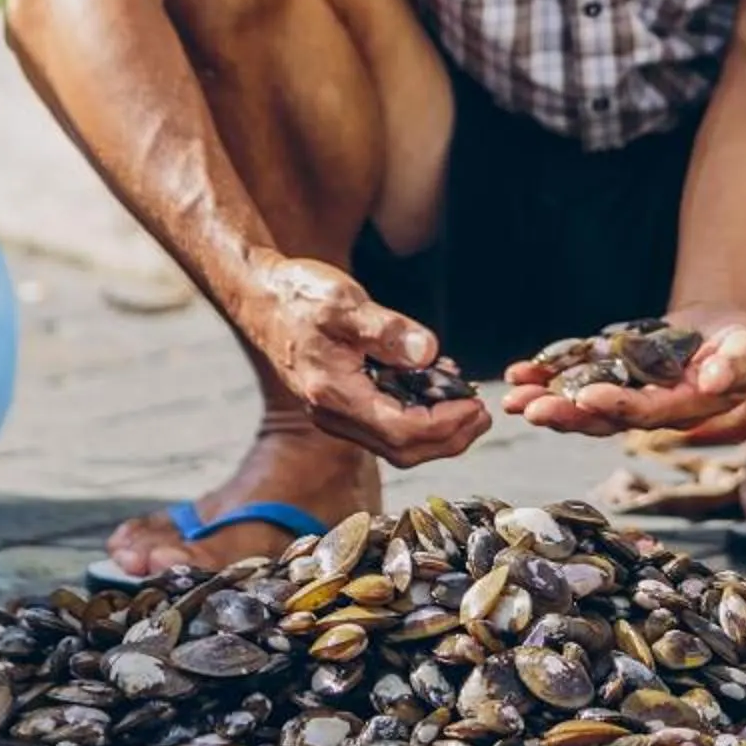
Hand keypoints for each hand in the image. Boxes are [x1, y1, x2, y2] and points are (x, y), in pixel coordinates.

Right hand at [240, 255, 488, 465]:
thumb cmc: (301, 295)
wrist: (262, 298)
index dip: (446, 423)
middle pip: (403, 450)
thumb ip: (387, 330)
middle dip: (450, 438)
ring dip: (437, 432)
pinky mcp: (341, 407)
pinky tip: (437, 390)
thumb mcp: (345, 302)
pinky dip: (418, 418)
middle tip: (483, 414)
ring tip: (468, 404)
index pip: (402, 430)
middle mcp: (334, 415)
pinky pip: (386, 428)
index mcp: (335, 394)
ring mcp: (336, 415)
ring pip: (396, 445)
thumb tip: (429, 353)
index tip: (475, 403)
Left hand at [501, 316, 745, 438]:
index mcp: (682, 410)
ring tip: (512, 398)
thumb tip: (712, 381)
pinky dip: (545, 375)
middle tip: (529, 409)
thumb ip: (734, 366)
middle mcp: (648, 411)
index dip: (616, 407)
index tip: (586, 396)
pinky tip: (518, 371)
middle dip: (565, 414)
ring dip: (546, 401)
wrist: (721, 334)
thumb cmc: (740, 345)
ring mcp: (624, 395)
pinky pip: (573, 378)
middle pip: (601, 418)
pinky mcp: (609, 376)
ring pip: (580, 404)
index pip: (645, 414)